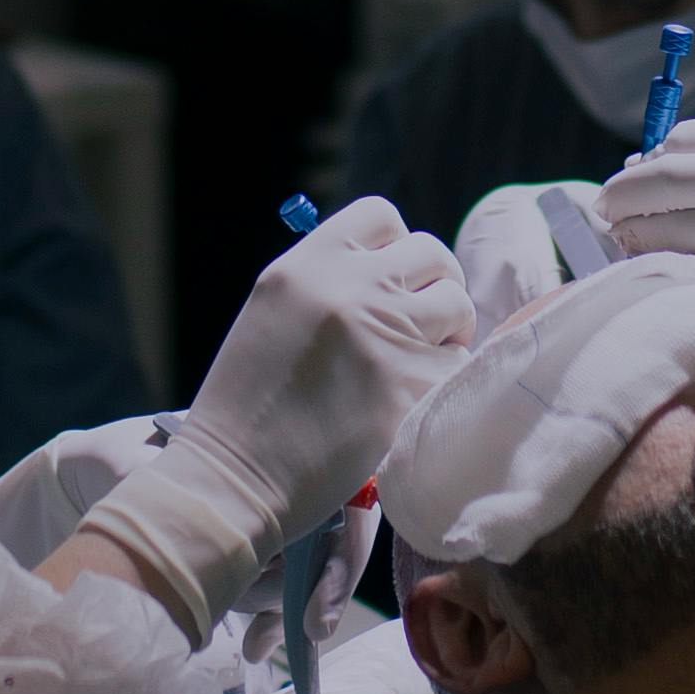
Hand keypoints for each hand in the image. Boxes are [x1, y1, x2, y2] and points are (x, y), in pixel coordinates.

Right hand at [66, 202, 472, 640]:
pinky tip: (415, 404)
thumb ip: (329, 283)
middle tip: (420, 327)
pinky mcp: (413, 389)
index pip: (381, 215)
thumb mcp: (274, 314)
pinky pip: (459, 367)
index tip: (392, 281)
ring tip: (420, 364)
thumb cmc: (247, 405)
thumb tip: (393, 272)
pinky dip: (448, 384)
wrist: (234, 478)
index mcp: (309, 264)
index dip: (396, 246)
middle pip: (431, 255)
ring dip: (449, 333)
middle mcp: (351, 288)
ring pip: (457, 305)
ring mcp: (387, 337)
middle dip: (433, 288)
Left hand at [593, 107, 694, 360]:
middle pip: (675, 168)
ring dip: (637, 221)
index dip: (653, 158)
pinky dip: (666, 249)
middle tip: (604, 204)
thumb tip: (679, 167)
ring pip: (679, 209)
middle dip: (630, 189)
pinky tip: (649, 256)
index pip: (692, 135)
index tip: (631, 175)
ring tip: (615, 231)